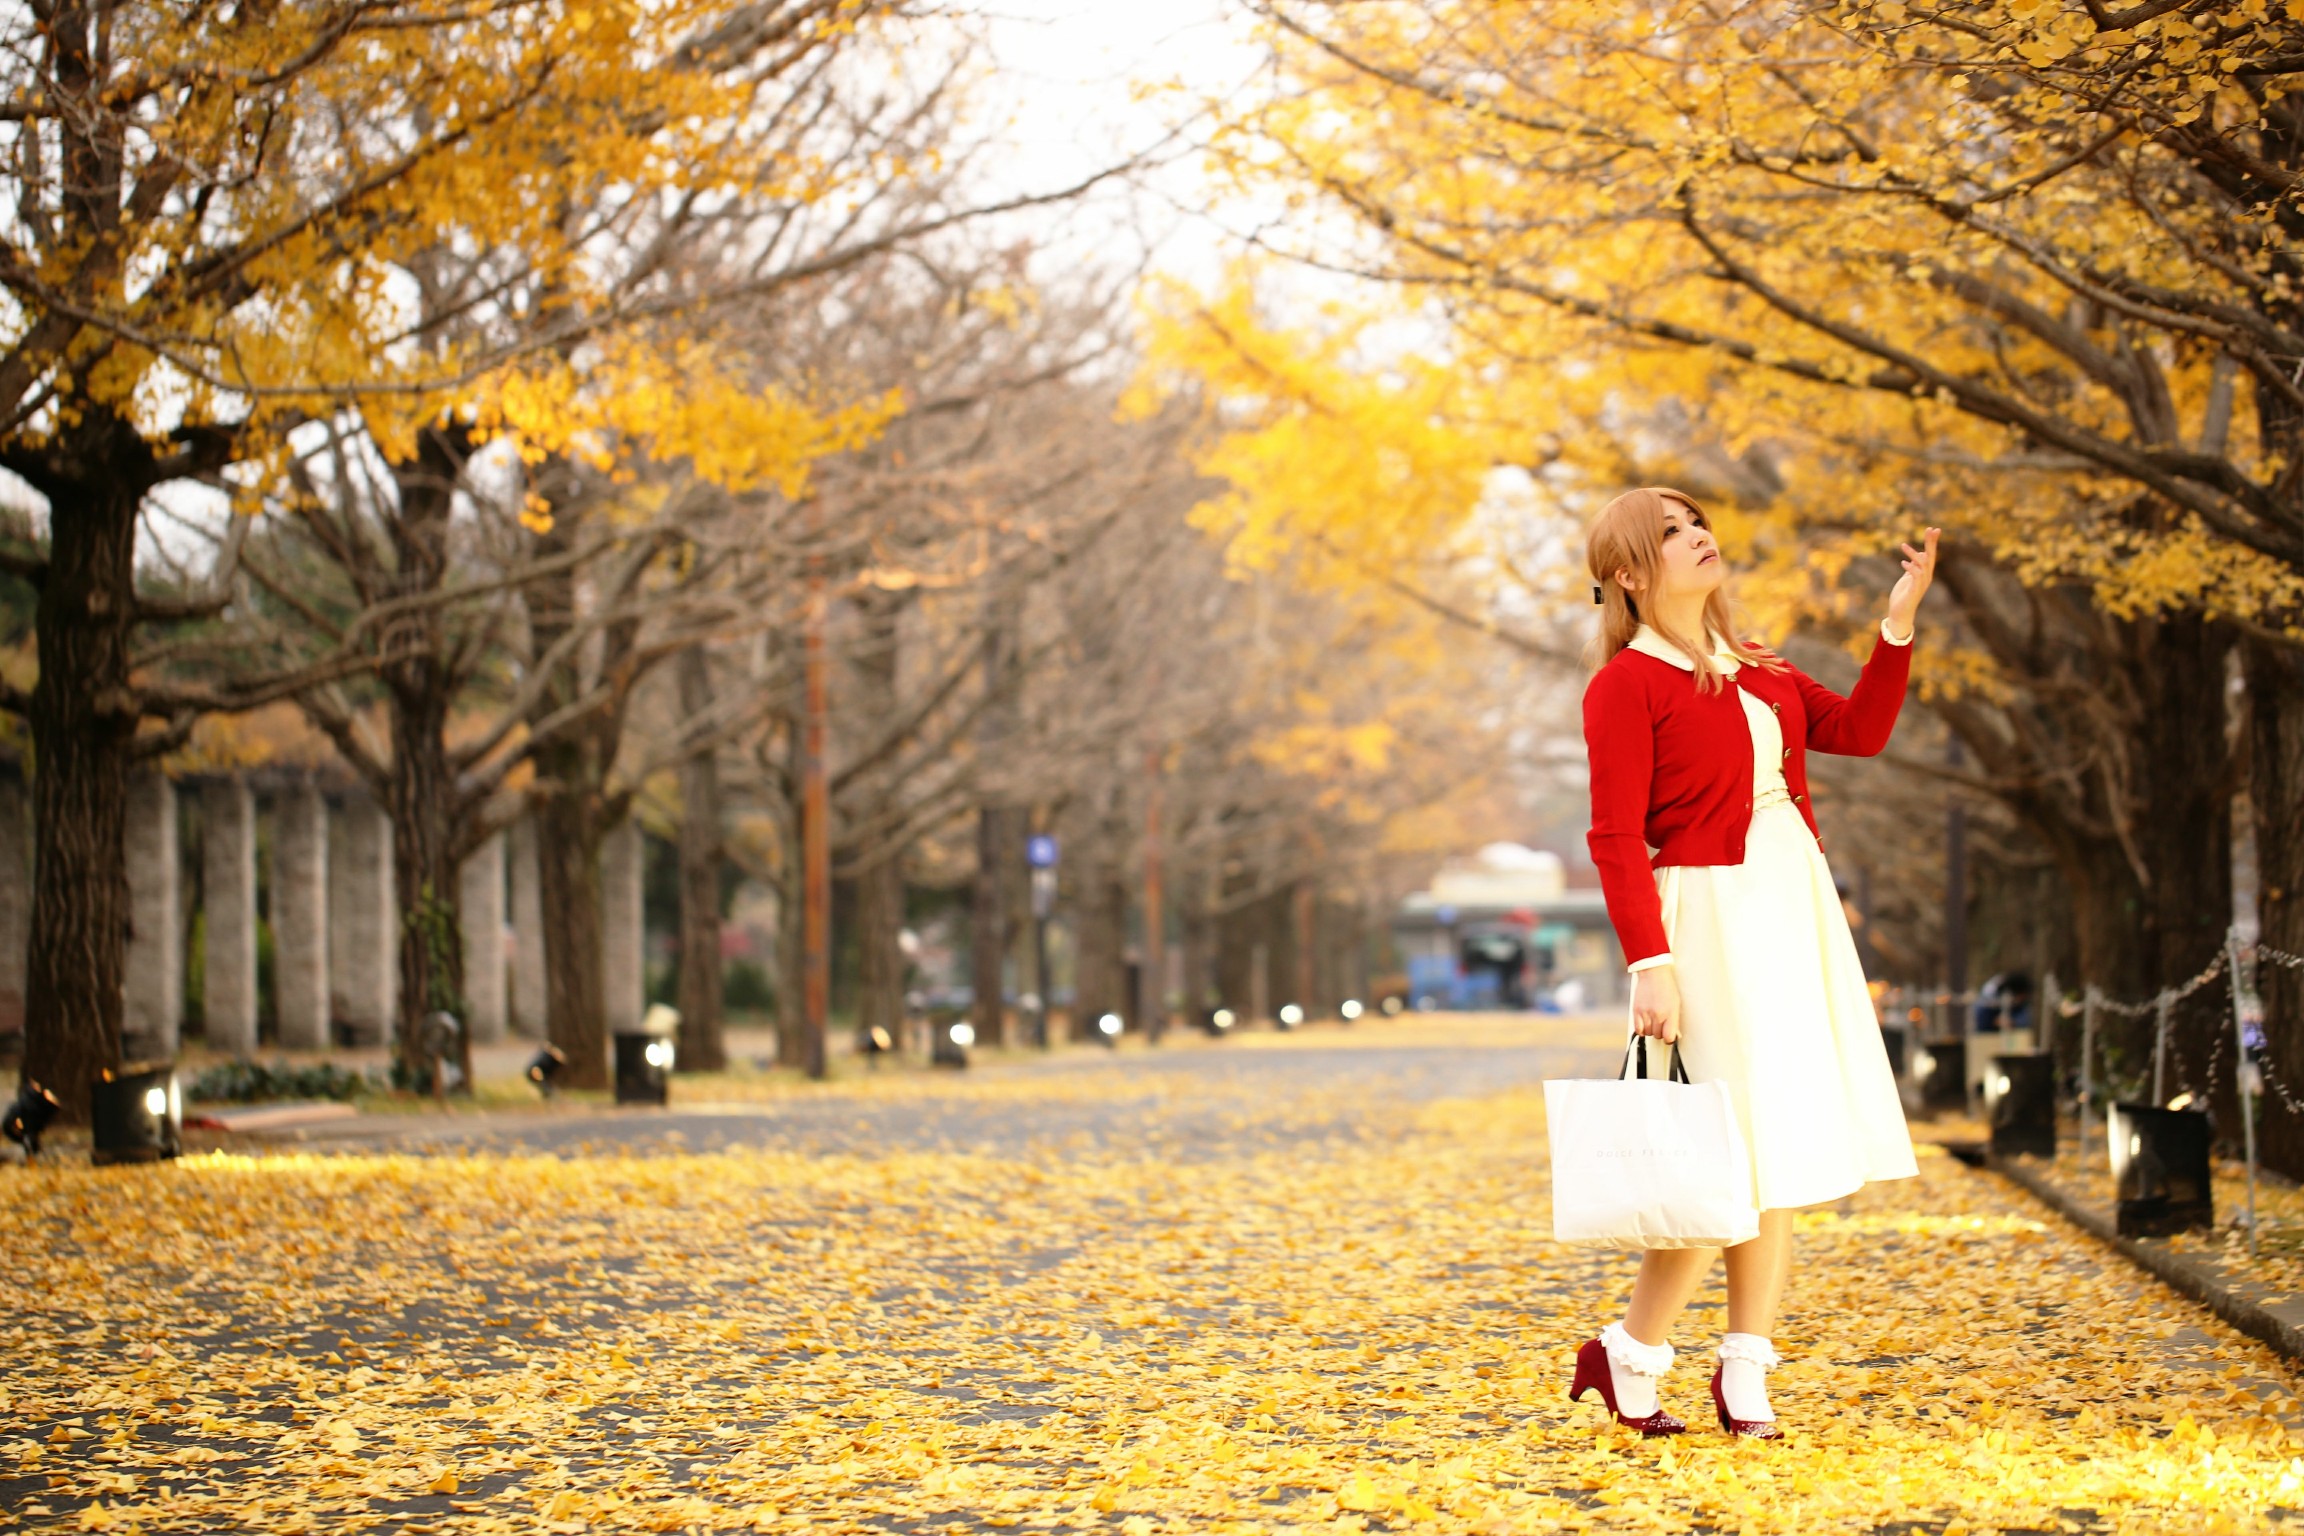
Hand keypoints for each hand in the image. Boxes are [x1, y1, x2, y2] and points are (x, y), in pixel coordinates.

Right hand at [1631, 965, 1680, 1043]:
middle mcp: (1658, 1015)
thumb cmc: (1667, 987)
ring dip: (1651, 1030)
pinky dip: (1641, 1029)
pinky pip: (1638, 1029)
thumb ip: (1674, 1020)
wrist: (1653, 973)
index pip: (1669, 1037)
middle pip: (1658, 1035)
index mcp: (1670, 1013)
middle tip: (1661, 1025)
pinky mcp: (1636, 1010)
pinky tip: (1645, 1024)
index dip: (1669, 1039)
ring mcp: (1646, 1013)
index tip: (1669, 1037)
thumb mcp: (1675, 1003)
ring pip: (1648, 1033)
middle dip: (1660, 1032)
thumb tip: (1675, 1034)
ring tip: (1653, 1022)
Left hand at [1884, 526, 1939, 640]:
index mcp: (1924, 572)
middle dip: (1930, 543)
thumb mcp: (1908, 578)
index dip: (1932, 542)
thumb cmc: (1903, 595)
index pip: (1930, 554)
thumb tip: (1918, 555)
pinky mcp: (1915, 590)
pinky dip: (1910, 568)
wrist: (1900, 613)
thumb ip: (1913, 567)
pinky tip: (1903, 563)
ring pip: (1922, 564)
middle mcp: (1926, 576)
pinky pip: (1916, 576)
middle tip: (1930, 530)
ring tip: (1902, 546)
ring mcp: (1922, 583)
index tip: (1933, 529)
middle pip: (1930, 556)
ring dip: (1913, 554)